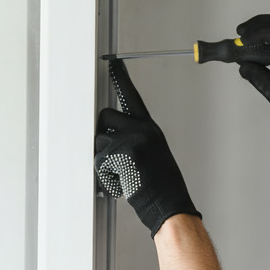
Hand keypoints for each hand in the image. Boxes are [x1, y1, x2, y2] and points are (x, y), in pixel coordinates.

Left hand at [94, 58, 201, 236]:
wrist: (170, 205)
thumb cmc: (162, 187)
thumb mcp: (153, 155)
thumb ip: (134, 140)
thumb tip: (108, 137)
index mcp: (150, 128)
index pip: (132, 98)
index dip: (121, 79)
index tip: (112, 64)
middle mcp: (142, 129)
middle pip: (104, 118)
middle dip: (101, 137)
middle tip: (112, 158)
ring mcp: (133, 139)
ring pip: (98, 143)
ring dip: (104, 163)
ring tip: (125, 177)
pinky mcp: (123, 153)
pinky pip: (99, 162)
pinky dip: (106, 178)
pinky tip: (123, 185)